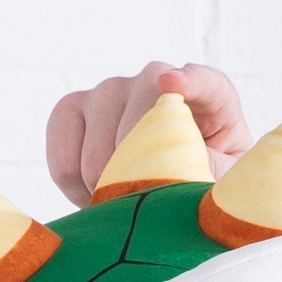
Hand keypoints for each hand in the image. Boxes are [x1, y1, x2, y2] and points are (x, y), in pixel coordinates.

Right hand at [45, 60, 250, 208]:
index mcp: (210, 98)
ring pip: (96, 137)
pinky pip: (62, 146)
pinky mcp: (73, 108)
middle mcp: (155, 81)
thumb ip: (208, 172)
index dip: (189, 82)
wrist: (162, 191)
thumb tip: (175, 172)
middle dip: (134, 167)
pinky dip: (71, 180)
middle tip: (141, 200)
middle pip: (138, 117)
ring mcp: (110, 91)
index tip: (172, 84)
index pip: (205, 83)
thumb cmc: (202, 181)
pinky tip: (90, 193)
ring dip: (103, 181)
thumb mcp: (220, 183)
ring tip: (119, 200)